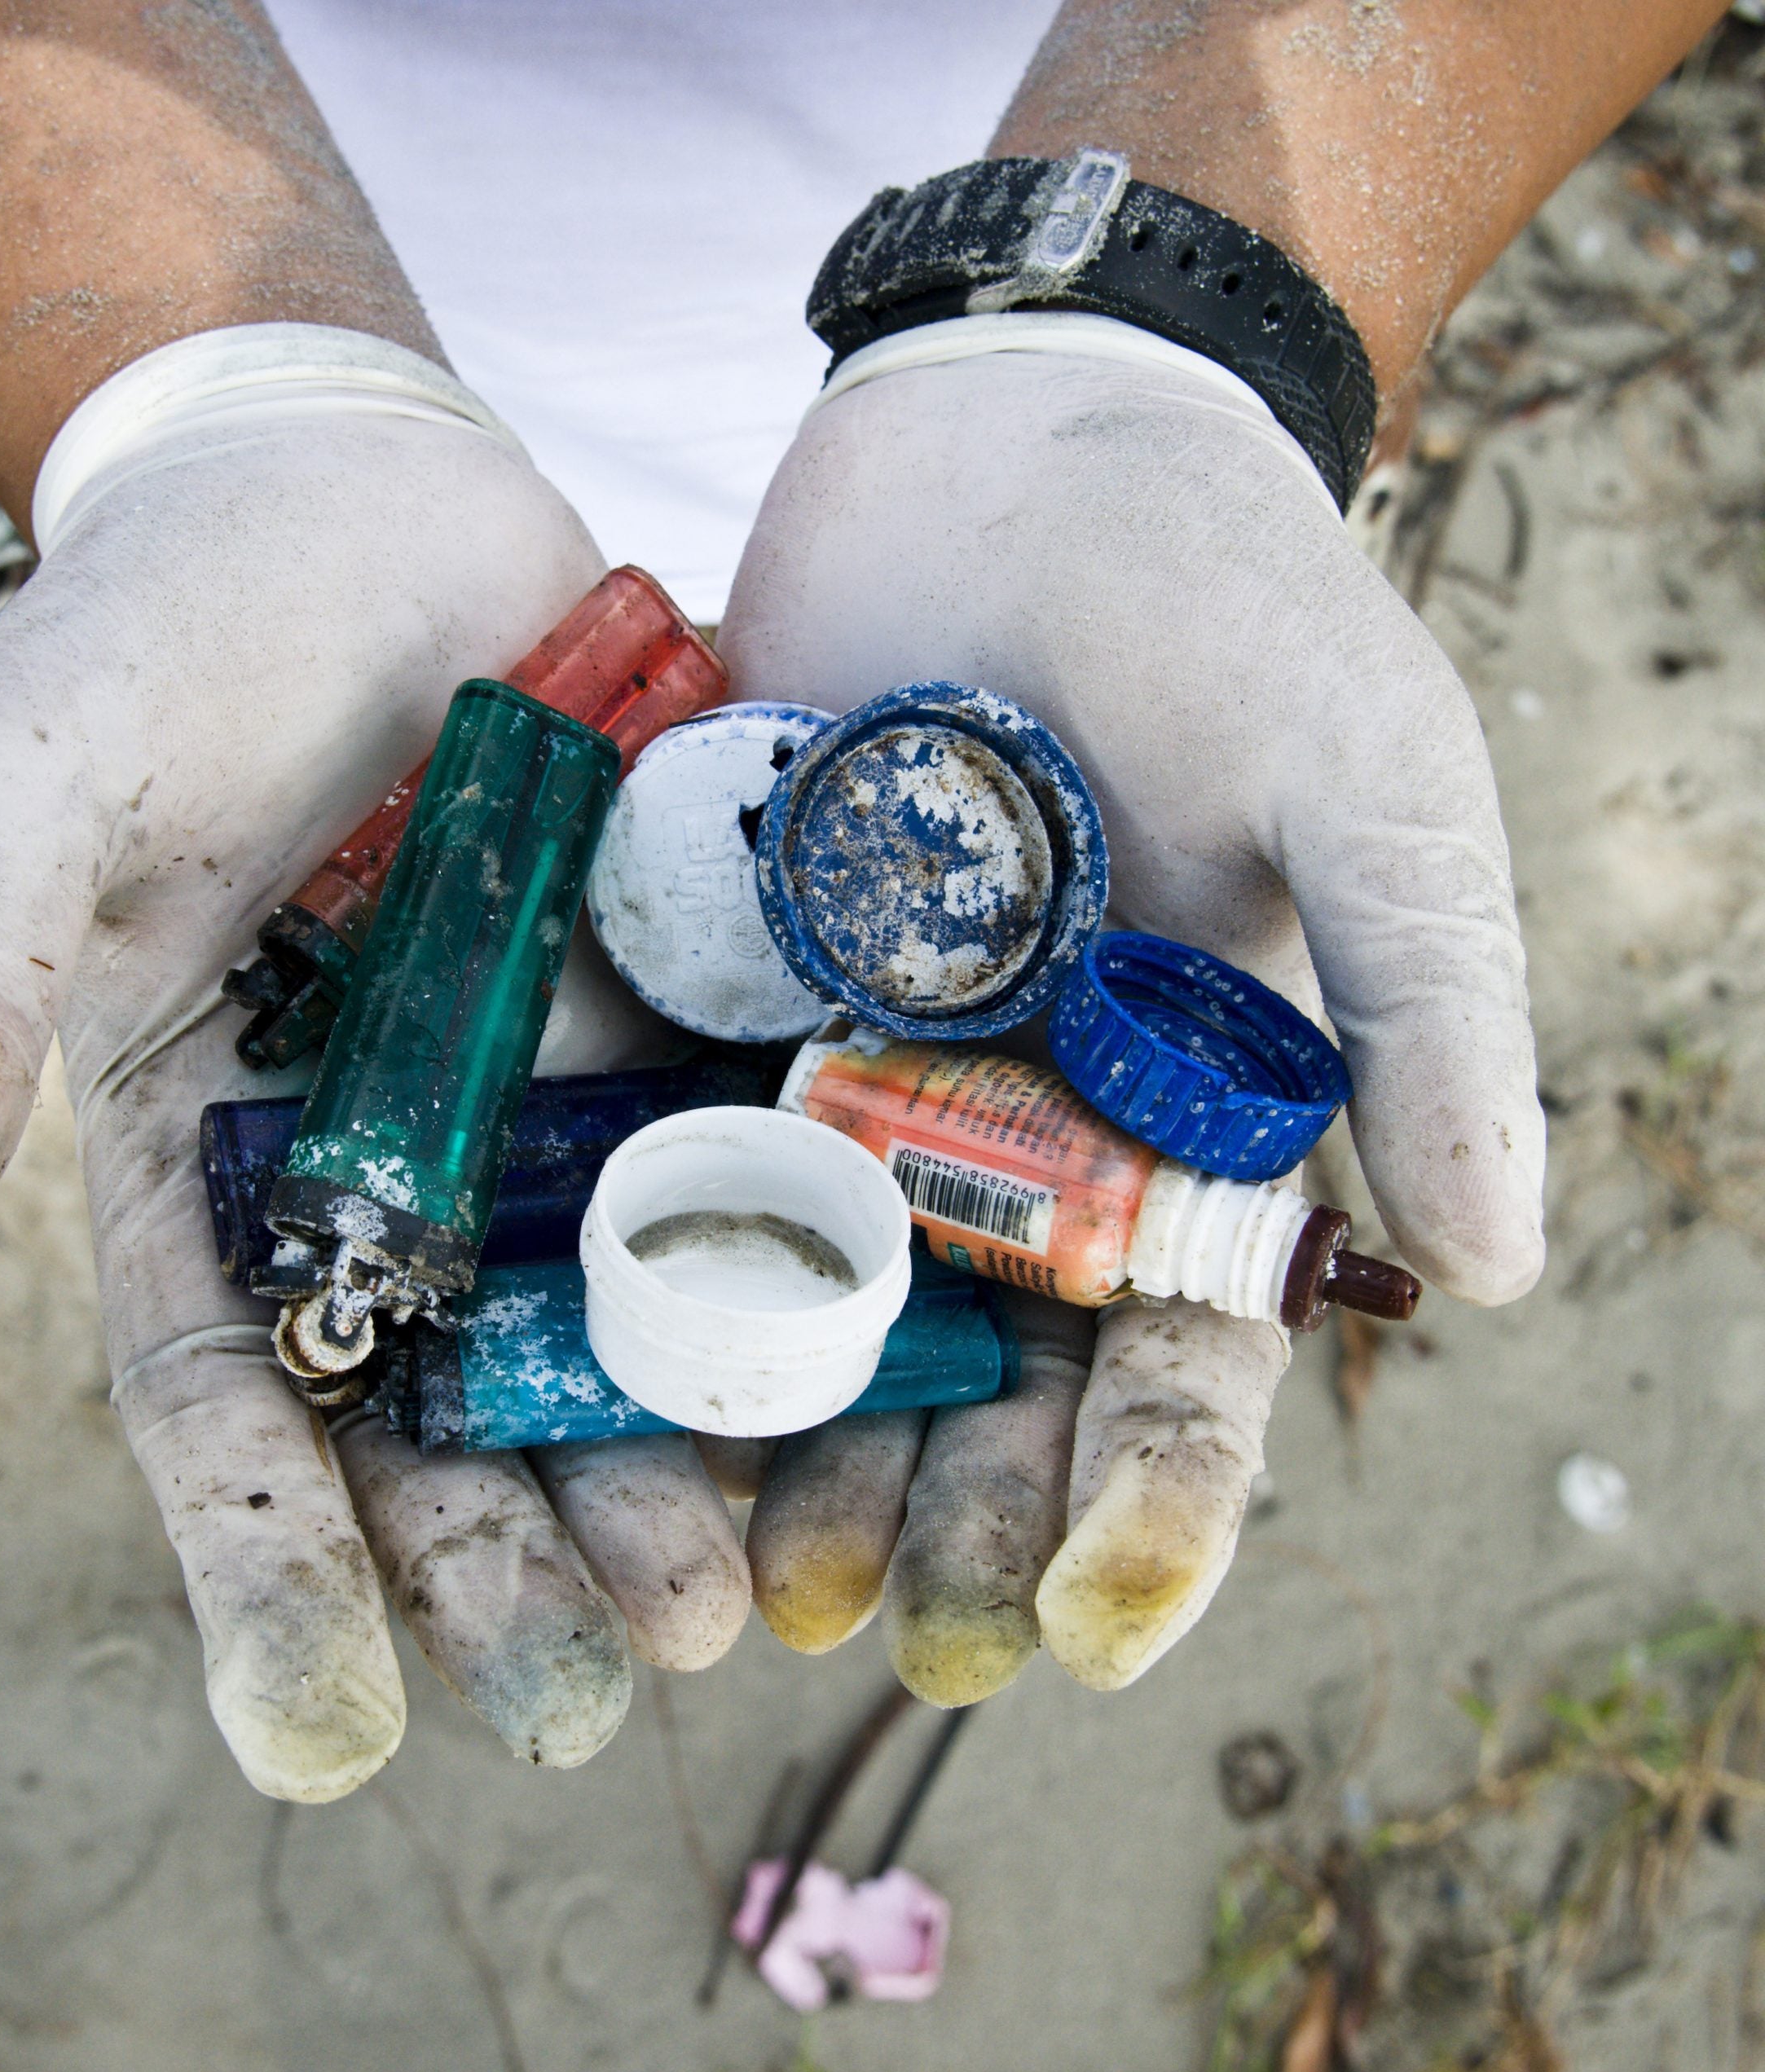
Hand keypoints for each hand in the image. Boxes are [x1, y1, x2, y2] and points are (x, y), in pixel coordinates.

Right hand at [0, 331, 749, 1800]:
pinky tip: (857, 1395)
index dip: (273, 1581)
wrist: (352, 505)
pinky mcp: (676, 1029)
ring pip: (612, 1339)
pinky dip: (797, 1292)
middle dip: (506, 1570)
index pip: (235, 1417)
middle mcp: (393, 1182)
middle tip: (590, 1686)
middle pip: (448, 1422)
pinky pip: (746, 1183)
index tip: (322, 1737)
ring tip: (728, 1593)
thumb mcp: (24, 799)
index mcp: (216, 1175)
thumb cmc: (162, 641)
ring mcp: (548, 1113)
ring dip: (666, 1477)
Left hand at [720, 321, 1543, 1699]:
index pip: (1182, 1357)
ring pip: (818, 1301)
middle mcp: (1020, 1125)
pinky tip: (585, 1366)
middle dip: (933, 1504)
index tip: (1087, 1622)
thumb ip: (1427, 1005)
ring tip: (715, 1562)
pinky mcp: (727, 988)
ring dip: (778, 1437)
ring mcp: (859, 1065)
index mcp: (1184, 1122)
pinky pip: (679, 1148)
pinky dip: (642, 1260)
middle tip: (859, 1619)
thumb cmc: (1228, 596)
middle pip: (980, 1368)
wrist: (1020, 437)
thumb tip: (1498, 1266)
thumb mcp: (1364, 778)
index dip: (1151, 1500)